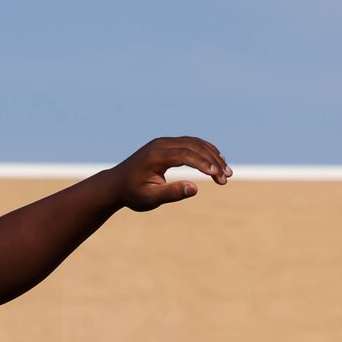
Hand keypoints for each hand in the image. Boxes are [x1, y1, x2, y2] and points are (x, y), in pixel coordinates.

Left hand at [111, 136, 231, 211]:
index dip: (203, 164)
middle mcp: (160, 144)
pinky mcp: (167, 144)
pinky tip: (217, 163)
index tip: (217, 175)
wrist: (115, 185)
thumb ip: (171, 193)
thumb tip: (194, 189)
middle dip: (213, 162)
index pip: (185, 155)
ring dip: (213, 156)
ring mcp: (164, 142)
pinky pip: (191, 144)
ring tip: (226, 173)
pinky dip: (206, 152)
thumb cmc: (131, 194)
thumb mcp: (149, 198)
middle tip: (226, 178)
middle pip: (194, 147)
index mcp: (154, 156)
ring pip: (195, 143)